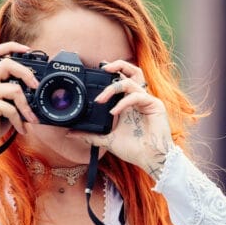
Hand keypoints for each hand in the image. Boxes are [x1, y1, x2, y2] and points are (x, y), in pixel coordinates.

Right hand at [0, 42, 40, 150]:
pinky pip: (12, 109)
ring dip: (27, 106)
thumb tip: (34, 87)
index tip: (27, 50)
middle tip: (36, 86)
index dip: (12, 46)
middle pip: (9, 63)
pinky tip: (21, 129)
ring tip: (31, 118)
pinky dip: (20, 120)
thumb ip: (12, 91)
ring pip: (15, 89)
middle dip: (27, 74)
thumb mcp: (2, 102)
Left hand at [67, 60, 174, 179]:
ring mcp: (147, 100)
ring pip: (133, 80)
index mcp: (128, 103)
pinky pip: (138, 96)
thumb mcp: (107, 139)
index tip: (96, 71)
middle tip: (102, 68)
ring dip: (114, 86)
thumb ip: (90, 135)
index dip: (112, 72)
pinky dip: (123, 102)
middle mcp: (138, 99)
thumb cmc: (134, 149)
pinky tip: (114, 112)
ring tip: (101, 99)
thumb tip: (70, 134)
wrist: (150, 159)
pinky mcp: (155, 105)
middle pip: (132, 71)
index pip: (121, 80)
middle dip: (118, 65)